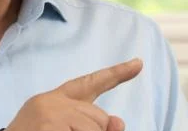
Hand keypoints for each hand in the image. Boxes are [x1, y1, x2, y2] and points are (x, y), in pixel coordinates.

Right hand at [5, 58, 142, 130]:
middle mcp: (51, 101)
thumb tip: (119, 120)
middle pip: (99, 116)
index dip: (116, 74)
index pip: (89, 84)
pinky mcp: (48, 124)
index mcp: (54, 100)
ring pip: (96, 128)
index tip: (139, 63)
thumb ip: (92, 123)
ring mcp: (49, 113)